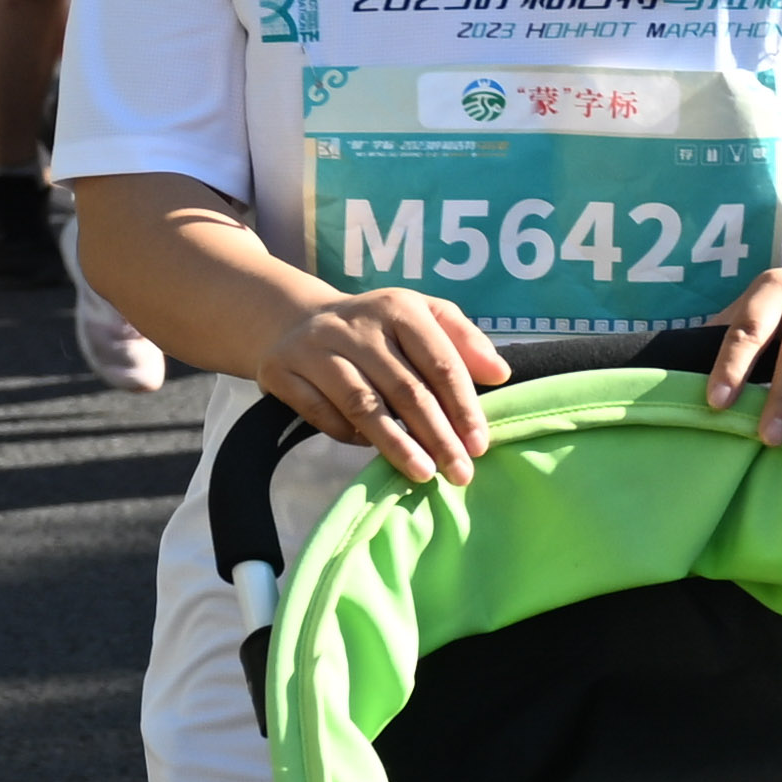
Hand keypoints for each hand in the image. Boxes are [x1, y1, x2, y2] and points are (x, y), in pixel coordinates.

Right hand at [265, 283, 510, 485]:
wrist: (297, 319)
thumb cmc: (379, 328)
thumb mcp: (424, 318)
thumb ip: (465, 342)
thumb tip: (501, 374)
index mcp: (398, 307)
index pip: (440, 362)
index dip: (463, 406)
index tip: (480, 444)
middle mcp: (354, 325)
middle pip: (405, 389)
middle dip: (437, 435)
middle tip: (460, 472)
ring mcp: (312, 347)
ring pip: (362, 405)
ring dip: (396, 445)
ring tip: (424, 474)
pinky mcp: (280, 371)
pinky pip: (321, 414)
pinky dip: (349, 436)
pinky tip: (373, 452)